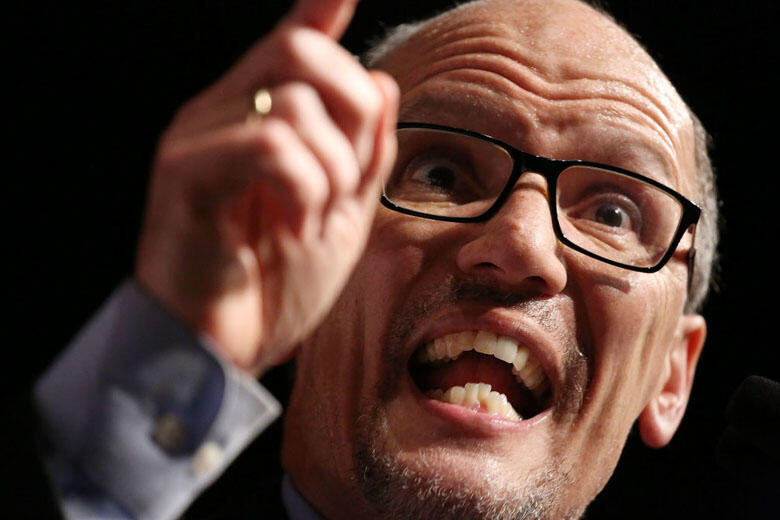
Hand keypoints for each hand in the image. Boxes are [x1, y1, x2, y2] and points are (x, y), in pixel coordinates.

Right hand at [135, 0, 397, 373]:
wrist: (221, 349)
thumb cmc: (276, 285)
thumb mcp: (342, 215)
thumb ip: (364, 151)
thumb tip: (382, 80)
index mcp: (262, 117)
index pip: (295, 38)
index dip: (322, 4)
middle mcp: (224, 111)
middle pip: (302, 50)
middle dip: (352, 115)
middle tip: (344, 182)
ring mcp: (199, 136)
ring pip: (295, 102)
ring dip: (332, 171)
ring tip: (312, 219)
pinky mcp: (184, 172)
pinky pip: (269, 146)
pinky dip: (303, 189)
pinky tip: (294, 226)